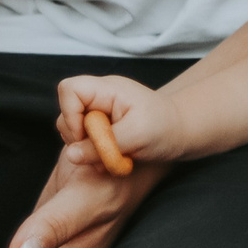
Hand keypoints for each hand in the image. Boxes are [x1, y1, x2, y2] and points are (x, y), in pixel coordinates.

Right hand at [57, 74, 189, 165]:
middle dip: (78, 138)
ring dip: (87, 150)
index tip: (85, 135)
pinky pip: (82, 142)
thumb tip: (70, 155)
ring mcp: (99, 112)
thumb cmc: (165, 128)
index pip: (69, 89)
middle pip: (66, 113)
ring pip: (71, 131)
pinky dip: (93, 155)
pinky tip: (112, 158)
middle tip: (102, 151)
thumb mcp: (137, 137)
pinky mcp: (101, 127)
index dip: (69, 114)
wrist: (181, 133)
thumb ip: (102, 146)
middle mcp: (100, 98)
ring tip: (112, 157)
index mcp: (108, 89)